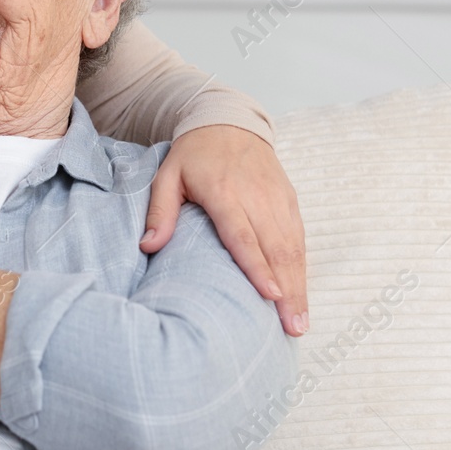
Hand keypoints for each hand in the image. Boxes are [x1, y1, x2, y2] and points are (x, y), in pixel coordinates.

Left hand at [144, 124, 308, 336]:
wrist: (228, 121)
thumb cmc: (193, 155)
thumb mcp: (167, 175)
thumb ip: (160, 212)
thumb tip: (148, 247)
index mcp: (224, 191)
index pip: (244, 235)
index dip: (258, 267)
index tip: (270, 295)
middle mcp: (256, 196)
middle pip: (276, 248)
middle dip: (287, 290)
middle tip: (292, 328)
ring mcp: (277, 198)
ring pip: (293, 246)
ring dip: (299, 285)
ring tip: (300, 321)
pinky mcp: (290, 200)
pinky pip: (299, 237)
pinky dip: (302, 267)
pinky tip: (301, 294)